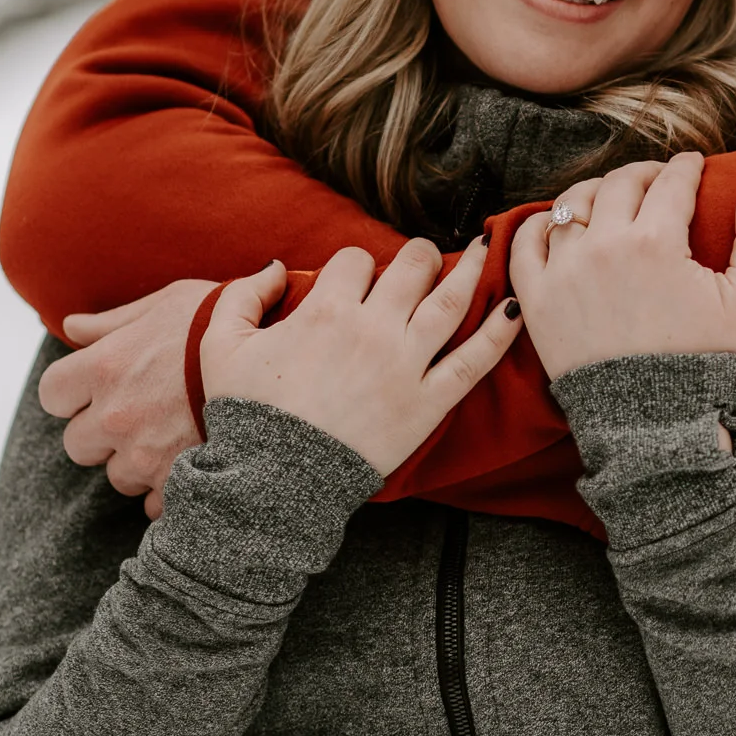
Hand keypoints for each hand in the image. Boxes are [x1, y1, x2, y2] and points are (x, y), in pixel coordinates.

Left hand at [41, 279, 215, 519]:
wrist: (280, 360)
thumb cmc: (221, 322)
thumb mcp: (169, 301)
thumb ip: (113, 320)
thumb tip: (69, 324)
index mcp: (106, 366)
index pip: (52, 394)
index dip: (71, 392)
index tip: (96, 387)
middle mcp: (116, 415)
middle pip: (77, 443)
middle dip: (101, 432)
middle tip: (139, 413)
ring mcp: (144, 453)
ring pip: (116, 476)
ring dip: (137, 460)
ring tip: (175, 435)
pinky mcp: (175, 481)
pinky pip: (153, 503)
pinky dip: (169, 487)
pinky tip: (192, 460)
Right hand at [201, 238, 519, 475]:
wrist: (272, 486)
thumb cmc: (246, 415)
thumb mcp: (220, 346)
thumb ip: (243, 294)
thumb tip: (279, 266)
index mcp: (326, 310)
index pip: (353, 260)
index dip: (351, 266)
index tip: (350, 284)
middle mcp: (373, 329)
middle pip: (411, 266)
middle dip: (416, 255)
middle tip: (420, 258)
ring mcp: (406, 365)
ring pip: (451, 300)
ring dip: (469, 268)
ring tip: (482, 249)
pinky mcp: (429, 403)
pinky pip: (475, 361)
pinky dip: (500, 332)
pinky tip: (516, 307)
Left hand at [510, 153, 735, 377]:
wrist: (653, 426)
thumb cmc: (705, 362)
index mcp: (656, 241)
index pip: (672, 179)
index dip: (687, 167)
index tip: (693, 167)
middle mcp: (604, 246)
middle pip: (622, 182)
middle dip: (646, 173)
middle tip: (660, 181)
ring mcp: (564, 271)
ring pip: (571, 202)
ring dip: (596, 192)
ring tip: (613, 199)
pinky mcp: (536, 298)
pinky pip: (525, 241)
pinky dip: (539, 225)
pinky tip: (559, 225)